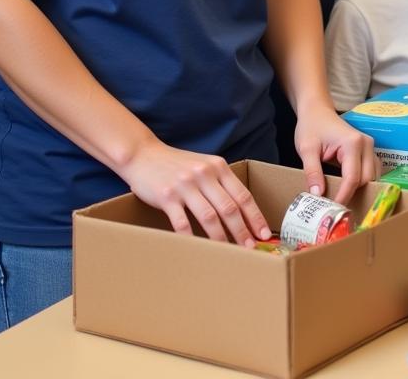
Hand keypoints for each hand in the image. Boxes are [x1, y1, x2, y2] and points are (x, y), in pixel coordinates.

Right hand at [119, 135, 271, 244]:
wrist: (144, 155)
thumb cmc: (177, 165)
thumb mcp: (204, 166)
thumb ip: (221, 183)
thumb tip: (242, 212)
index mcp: (218, 166)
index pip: (243, 195)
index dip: (255, 216)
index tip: (263, 234)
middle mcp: (204, 174)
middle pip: (229, 208)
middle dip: (242, 231)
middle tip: (250, 249)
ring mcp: (185, 185)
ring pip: (209, 217)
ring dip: (221, 238)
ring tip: (229, 252)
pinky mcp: (167, 196)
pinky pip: (182, 222)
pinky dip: (191, 238)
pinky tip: (198, 249)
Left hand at [294, 100, 378, 204]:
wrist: (317, 111)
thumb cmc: (311, 126)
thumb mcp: (306, 149)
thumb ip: (312, 172)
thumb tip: (318, 196)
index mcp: (352, 143)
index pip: (352, 178)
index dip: (344, 196)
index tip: (332, 210)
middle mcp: (366, 144)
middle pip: (366, 180)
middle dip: (353, 195)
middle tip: (335, 207)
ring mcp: (370, 147)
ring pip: (372, 177)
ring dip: (359, 190)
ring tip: (341, 200)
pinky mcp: (369, 151)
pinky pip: (371, 172)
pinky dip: (362, 183)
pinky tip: (348, 189)